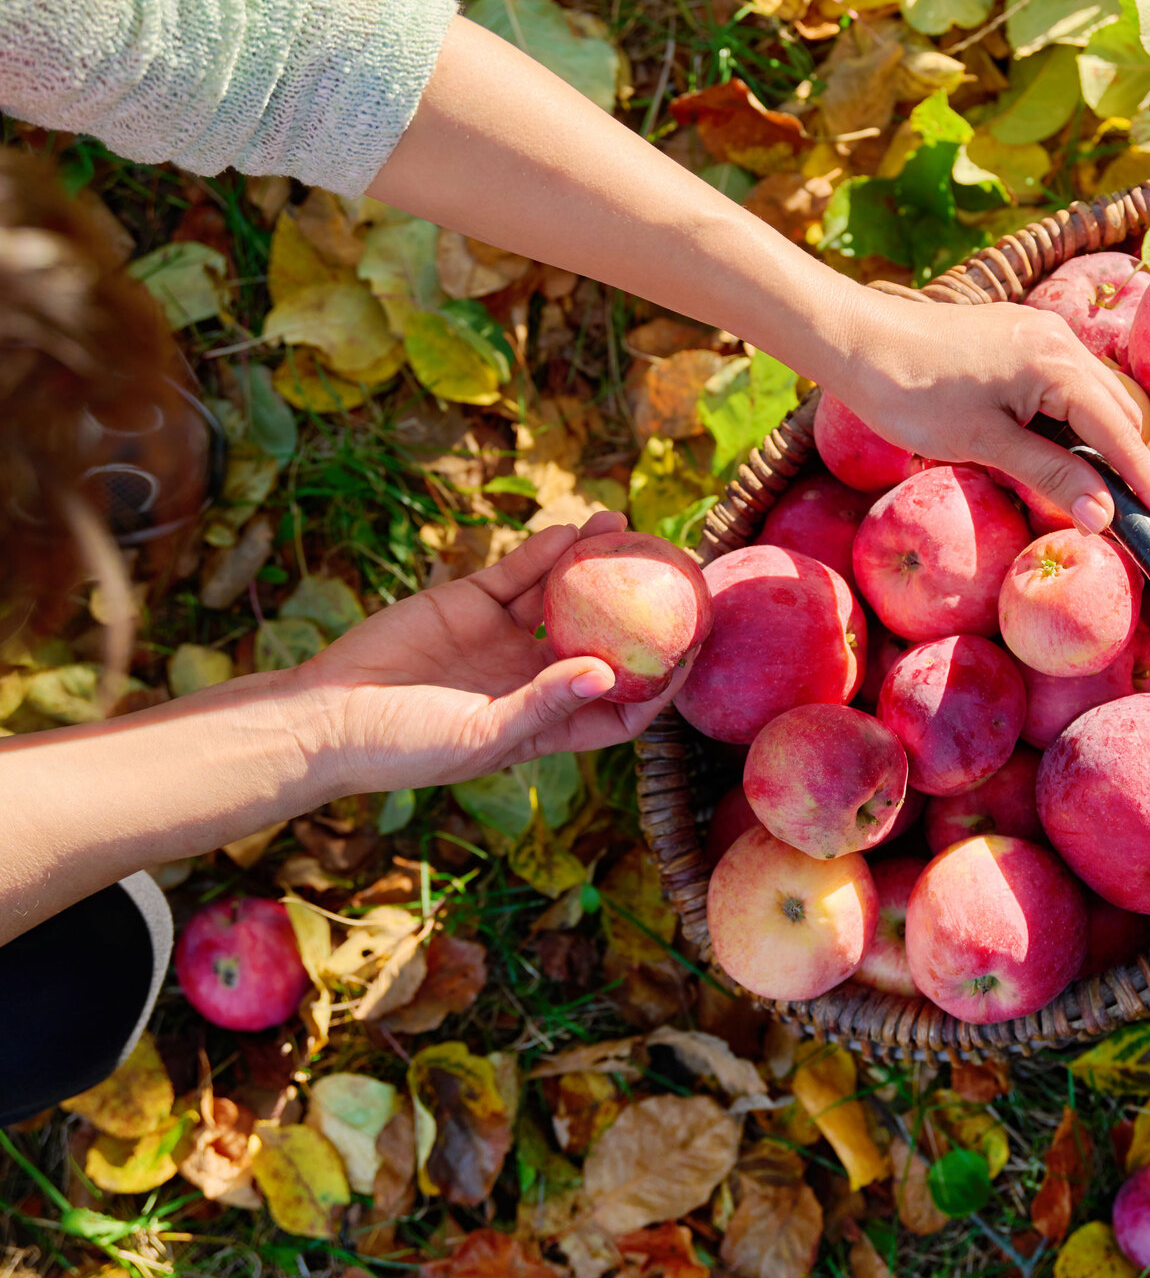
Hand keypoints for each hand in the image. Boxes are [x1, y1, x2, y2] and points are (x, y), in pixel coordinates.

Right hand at [296, 511, 681, 793]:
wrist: (327, 716)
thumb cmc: (408, 747)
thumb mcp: (482, 735)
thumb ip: (544, 703)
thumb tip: (607, 674)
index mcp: (548, 723)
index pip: (621, 706)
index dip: (659, 683)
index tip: (693, 651)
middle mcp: (533, 678)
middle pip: (604, 639)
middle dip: (642, 612)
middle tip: (679, 578)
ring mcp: (504, 638)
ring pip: (566, 595)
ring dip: (596, 565)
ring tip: (629, 531)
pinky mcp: (471, 603)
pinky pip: (520, 573)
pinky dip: (546, 552)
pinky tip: (575, 531)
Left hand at [824, 288, 1149, 538]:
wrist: (858, 342)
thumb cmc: (913, 393)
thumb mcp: (985, 443)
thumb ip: (1050, 474)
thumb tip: (1105, 514)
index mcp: (1057, 364)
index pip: (1121, 435)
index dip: (1148, 486)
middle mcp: (1060, 341)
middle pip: (1116, 415)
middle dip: (1130, 469)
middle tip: (1139, 524)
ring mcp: (1040, 336)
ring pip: (1091, 401)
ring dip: (1099, 448)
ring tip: (1100, 498)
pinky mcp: (1020, 340)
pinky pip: (1065, 388)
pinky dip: (1071, 425)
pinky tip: (1058, 456)